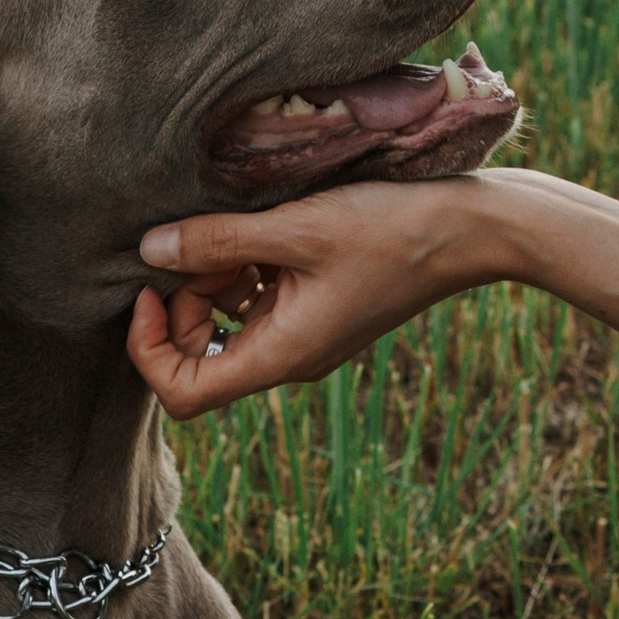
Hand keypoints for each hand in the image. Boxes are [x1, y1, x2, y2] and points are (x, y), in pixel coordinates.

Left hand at [126, 179, 503, 416]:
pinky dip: (249, 265)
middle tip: (201, 243)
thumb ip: (217, 241)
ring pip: (227, 321)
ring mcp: (305, 333)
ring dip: (216, 275)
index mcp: (282, 356)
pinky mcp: (319, 306)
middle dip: (183, 300)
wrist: (471, 228)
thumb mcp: (295, 229)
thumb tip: (149, 249)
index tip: (148, 289)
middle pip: (197, 355)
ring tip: (244, 226)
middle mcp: (289, 356)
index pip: (183, 393)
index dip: (147, 348)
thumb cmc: (390, 230)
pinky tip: (271, 225)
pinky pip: (260, 299)